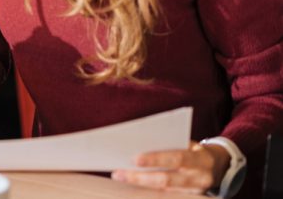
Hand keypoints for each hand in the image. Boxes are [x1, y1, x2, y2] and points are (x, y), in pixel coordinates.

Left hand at [111, 142, 230, 193]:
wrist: (219, 167)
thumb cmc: (195, 150)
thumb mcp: (189, 143)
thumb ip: (170, 144)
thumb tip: (139, 144)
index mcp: (199, 159)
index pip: (176, 158)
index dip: (155, 159)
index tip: (134, 158)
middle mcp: (199, 178)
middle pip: (166, 180)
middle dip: (140, 177)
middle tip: (118, 173)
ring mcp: (195, 192)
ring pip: (164, 191)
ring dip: (140, 185)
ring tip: (120, 177)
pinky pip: (166, 196)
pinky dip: (148, 191)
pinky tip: (132, 185)